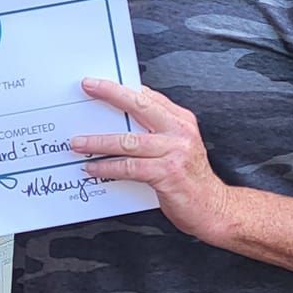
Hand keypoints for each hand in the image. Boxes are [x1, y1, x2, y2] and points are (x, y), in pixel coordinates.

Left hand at [72, 80, 234, 244]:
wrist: (214, 208)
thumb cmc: (192, 180)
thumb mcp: (178, 147)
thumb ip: (156, 132)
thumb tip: (122, 124)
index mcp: (181, 121)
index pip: (148, 96)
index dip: (122, 88)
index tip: (99, 83)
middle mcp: (179, 131)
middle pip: (139, 105)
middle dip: (110, 94)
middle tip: (88, 88)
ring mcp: (174, 151)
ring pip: (127, 140)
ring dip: (97, 141)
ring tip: (77, 142)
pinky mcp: (167, 173)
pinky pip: (129, 167)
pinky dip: (107, 167)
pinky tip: (92, 168)